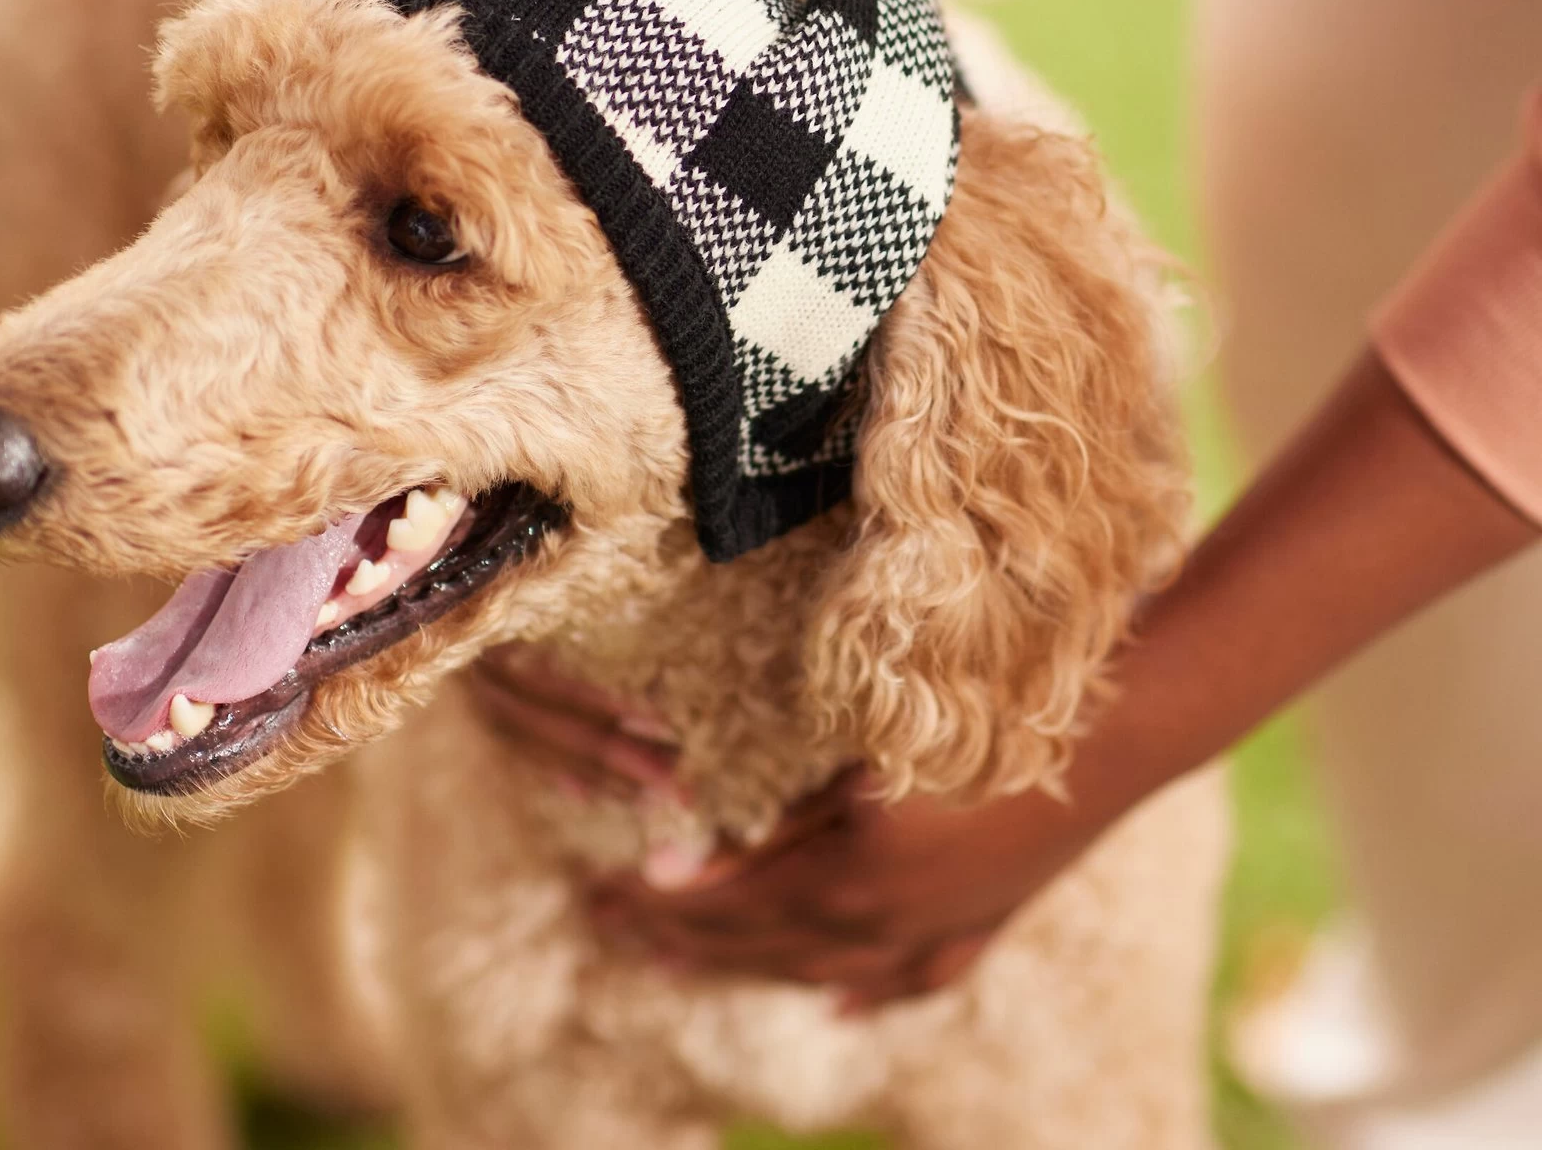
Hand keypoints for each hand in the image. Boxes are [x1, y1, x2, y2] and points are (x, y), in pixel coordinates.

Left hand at [469, 649, 1107, 1008]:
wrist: (1114, 732)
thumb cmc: (978, 713)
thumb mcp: (864, 748)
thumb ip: (781, 803)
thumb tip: (690, 842)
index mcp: (852, 877)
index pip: (729, 905)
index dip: (662, 902)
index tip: (601, 892)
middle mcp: (887, 925)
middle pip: (759, 946)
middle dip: (676, 939)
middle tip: (606, 927)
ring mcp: (939, 932)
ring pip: (819, 969)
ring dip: (743, 967)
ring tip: (680, 966)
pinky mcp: (982, 923)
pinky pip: (906, 978)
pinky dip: (860, 991)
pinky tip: (834, 1003)